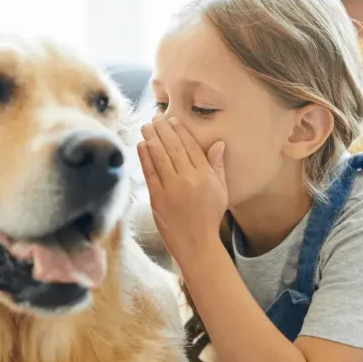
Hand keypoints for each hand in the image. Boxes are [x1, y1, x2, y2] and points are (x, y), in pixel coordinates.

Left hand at [137, 115, 227, 261]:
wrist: (197, 244)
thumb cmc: (210, 217)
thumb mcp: (221, 191)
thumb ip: (218, 166)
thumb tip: (218, 143)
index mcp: (206, 176)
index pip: (191, 147)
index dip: (180, 131)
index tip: (173, 120)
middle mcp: (189, 179)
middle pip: (173, 148)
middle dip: (163, 130)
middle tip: (155, 117)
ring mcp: (171, 189)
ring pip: (159, 157)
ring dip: (151, 139)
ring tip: (146, 126)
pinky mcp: (157, 199)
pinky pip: (149, 173)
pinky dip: (144, 157)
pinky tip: (141, 146)